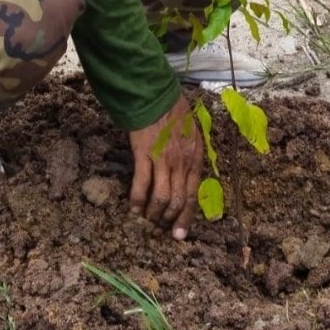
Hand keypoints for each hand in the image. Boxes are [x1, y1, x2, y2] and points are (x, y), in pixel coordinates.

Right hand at [128, 93, 202, 240]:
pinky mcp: (144, 155)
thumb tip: (187, 176)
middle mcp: (182, 162)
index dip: (185, 217)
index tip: (180, 234)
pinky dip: (137, 200)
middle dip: (169, 219)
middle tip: (161, 229)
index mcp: (195, 158)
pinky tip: (133, 209)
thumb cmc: (174, 112)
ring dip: (153, 213)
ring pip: (161, 197)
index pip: (193, 195)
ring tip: (147, 221)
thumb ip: (191, 156)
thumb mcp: (193, 134)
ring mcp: (164, 160)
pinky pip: (141, 185)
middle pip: (177, 200)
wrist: (156, 95)